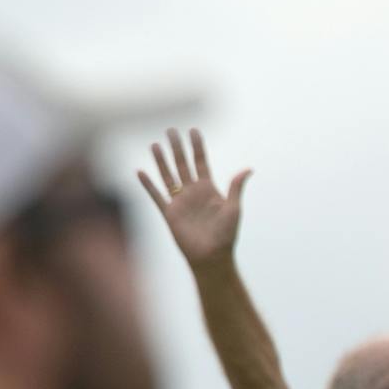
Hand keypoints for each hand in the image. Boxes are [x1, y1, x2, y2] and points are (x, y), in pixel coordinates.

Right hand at [137, 128, 252, 268]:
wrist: (211, 257)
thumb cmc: (226, 235)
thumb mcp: (234, 209)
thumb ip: (236, 188)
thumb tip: (248, 169)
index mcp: (209, 189)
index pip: (201, 162)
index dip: (197, 146)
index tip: (193, 130)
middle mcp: (192, 192)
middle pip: (182, 164)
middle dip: (177, 148)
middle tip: (170, 130)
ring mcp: (179, 202)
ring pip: (168, 176)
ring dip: (161, 161)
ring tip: (154, 145)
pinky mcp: (169, 214)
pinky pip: (156, 196)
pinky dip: (148, 185)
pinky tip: (140, 172)